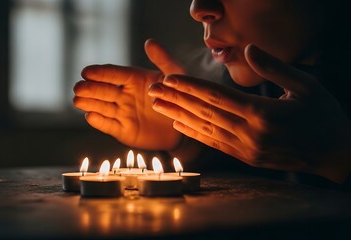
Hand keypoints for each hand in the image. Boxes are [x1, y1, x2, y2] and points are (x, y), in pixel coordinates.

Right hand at [73, 39, 184, 149]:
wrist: (185, 124)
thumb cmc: (181, 96)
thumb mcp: (176, 76)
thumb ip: (163, 59)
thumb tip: (149, 42)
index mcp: (135, 79)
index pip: (114, 74)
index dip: (100, 73)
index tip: (86, 71)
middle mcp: (126, 95)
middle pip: (104, 90)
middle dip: (90, 89)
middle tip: (78, 87)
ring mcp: (124, 113)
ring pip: (103, 107)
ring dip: (89, 103)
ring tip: (77, 100)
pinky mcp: (124, 131)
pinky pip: (109, 126)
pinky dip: (99, 122)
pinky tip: (90, 116)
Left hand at [148, 44, 350, 181]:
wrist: (334, 154)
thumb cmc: (322, 115)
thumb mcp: (305, 85)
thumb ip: (274, 67)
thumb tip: (248, 49)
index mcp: (263, 113)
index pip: (216, 96)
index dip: (190, 86)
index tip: (169, 78)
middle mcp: (250, 133)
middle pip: (204, 112)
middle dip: (176, 99)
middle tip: (153, 89)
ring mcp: (246, 148)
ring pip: (205, 128)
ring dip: (178, 116)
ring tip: (158, 105)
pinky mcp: (246, 157)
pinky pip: (215, 143)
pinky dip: (195, 134)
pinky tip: (178, 125)